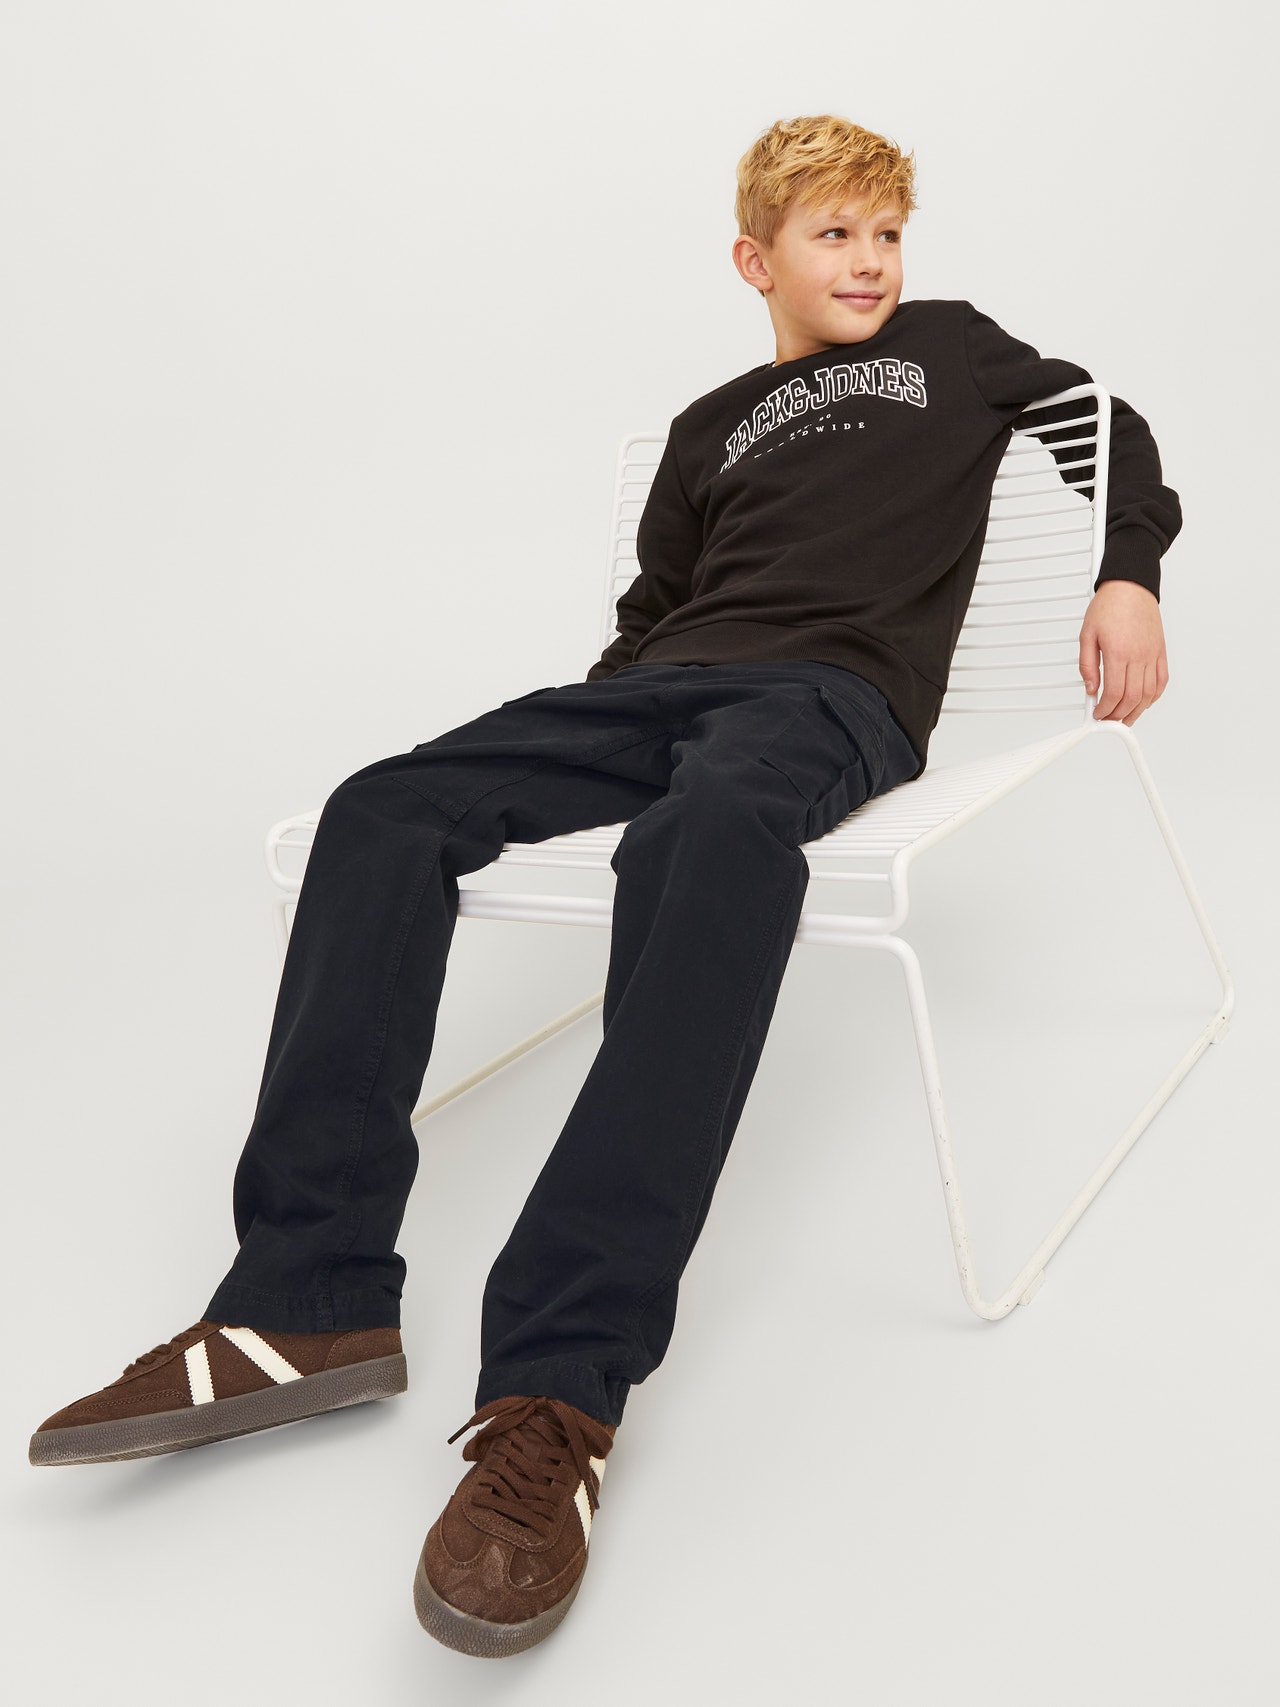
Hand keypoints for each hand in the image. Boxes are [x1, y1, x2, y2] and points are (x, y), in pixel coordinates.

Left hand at [1079, 580, 1167, 725]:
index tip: (1097, 714)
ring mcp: (1152, 654)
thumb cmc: (1109, 606)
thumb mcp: (1087, 635)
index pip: (1114, 693)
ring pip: (1149, 694)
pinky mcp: (1161, 652)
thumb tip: (1091, 689)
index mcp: (1118, 652)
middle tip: (1108, 720)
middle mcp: (1139, 655)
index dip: (1105, 710)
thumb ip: (1087, 665)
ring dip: (1137, 711)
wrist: (1131, 586)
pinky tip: (1143, 702)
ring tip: (1124, 718)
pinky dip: (1153, 697)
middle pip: (1133, 698)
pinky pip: (1161, 681)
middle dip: (1119, 715)